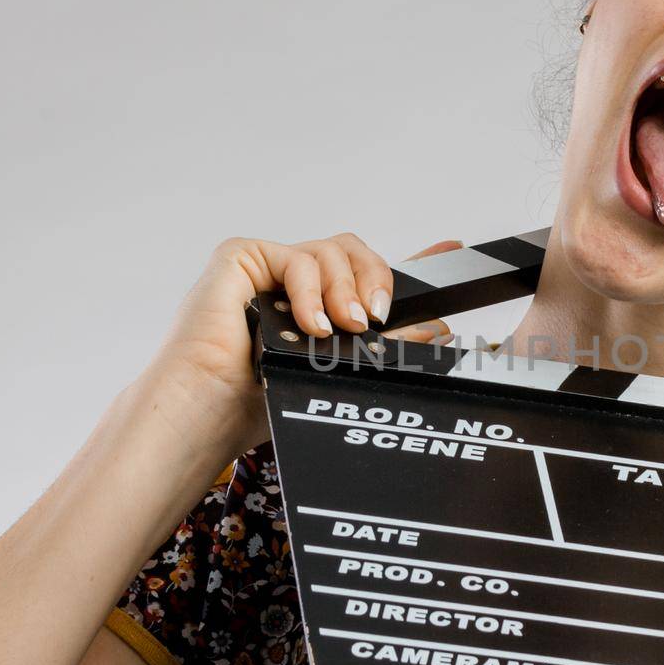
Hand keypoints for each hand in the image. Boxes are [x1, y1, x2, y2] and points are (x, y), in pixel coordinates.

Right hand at [142, 233, 461, 455]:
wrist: (210, 414)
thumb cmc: (257, 402)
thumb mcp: (338, 373)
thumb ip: (384, 346)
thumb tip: (436, 328)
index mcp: (315, 306)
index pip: (365, 275)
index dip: (410, 261)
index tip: (453, 250)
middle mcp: (294, 284)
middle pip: (354, 254)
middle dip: (376, 281)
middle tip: (377, 318)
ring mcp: (268, 269)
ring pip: (332, 251)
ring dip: (345, 291)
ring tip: (342, 329)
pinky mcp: (242, 258)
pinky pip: (296, 256)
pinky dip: (311, 289)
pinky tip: (311, 323)